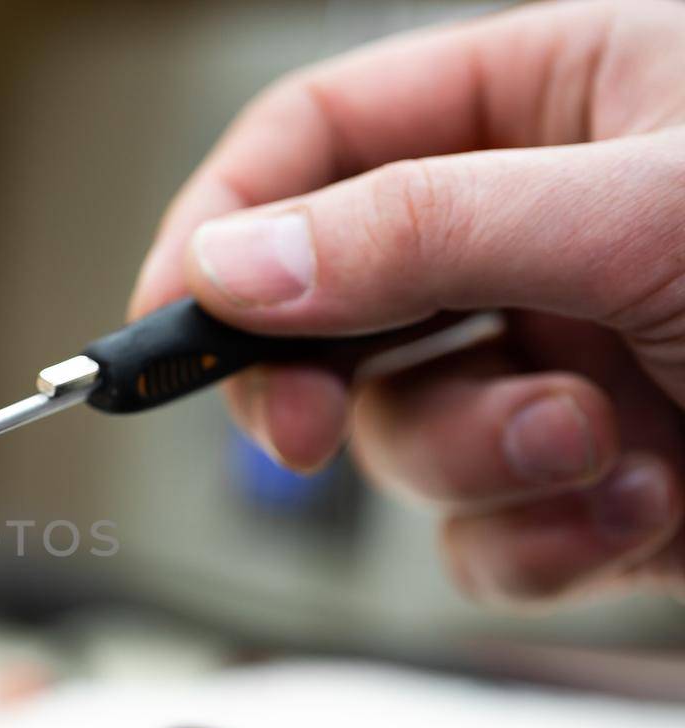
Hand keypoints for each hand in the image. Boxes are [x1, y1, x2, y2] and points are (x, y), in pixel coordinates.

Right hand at [131, 0, 684, 605]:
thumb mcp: (644, 210)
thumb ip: (419, 231)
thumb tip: (237, 264)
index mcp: (550, 105)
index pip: (315, 143)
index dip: (224, 227)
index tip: (171, 322)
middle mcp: (540, 237)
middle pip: (332, 310)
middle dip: (325, 382)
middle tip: (299, 426)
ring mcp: (564, 363)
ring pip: (407, 441)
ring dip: (484, 463)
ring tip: (600, 443)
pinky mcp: (597, 484)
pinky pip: (489, 538)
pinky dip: (549, 543)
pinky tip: (647, 503)